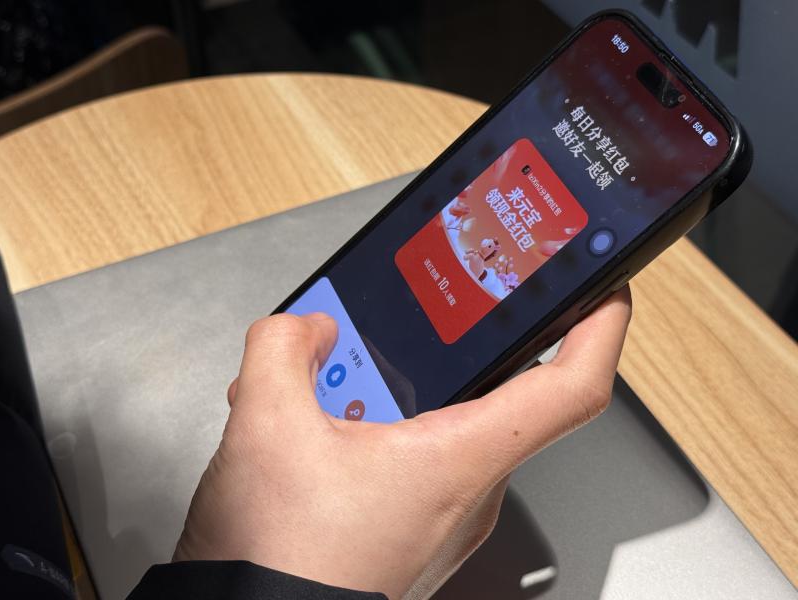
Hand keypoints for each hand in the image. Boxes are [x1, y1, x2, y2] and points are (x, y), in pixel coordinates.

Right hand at [174, 287, 630, 598]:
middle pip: (505, 395)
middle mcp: (468, 493)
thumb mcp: (265, 428)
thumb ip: (283, 351)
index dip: (601, 325)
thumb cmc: (284, 563)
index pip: (571, 386)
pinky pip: (422, 456)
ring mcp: (445, 516)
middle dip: (464, 343)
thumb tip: (310, 329)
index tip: (607, 285)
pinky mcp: (417, 529)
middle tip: (441, 304)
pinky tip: (332, 419)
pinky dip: (388, 424)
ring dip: (407, 386)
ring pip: (451, 425)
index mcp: (460, 460)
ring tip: (347, 367)